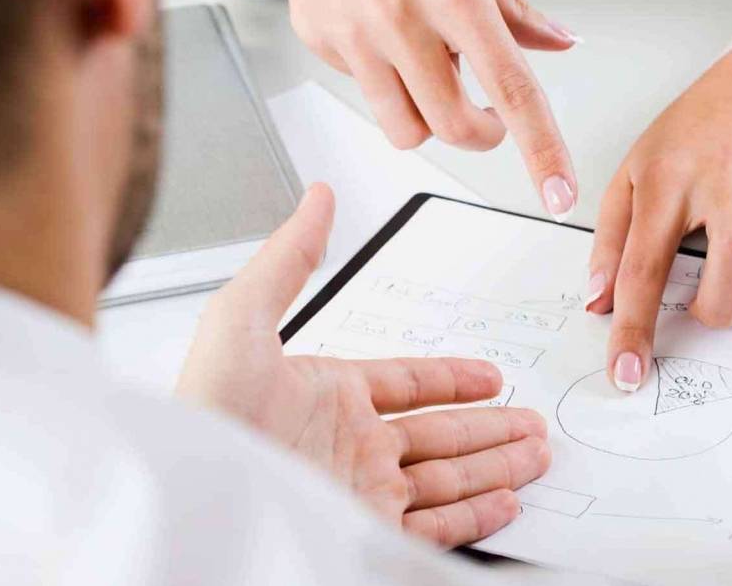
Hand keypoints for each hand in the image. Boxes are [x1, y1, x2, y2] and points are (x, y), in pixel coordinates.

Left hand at [176, 184, 550, 546]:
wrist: (195, 498)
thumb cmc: (206, 410)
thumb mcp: (243, 318)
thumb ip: (290, 259)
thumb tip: (318, 198)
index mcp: (328, 395)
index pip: (409, 385)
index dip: (453, 379)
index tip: (490, 377)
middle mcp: (350, 445)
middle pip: (441, 433)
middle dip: (491, 427)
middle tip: (531, 423)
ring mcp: (362, 491)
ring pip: (449, 477)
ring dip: (496, 466)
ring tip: (536, 456)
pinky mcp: (368, 533)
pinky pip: (436, 525)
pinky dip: (476, 514)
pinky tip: (506, 501)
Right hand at [227, 0, 579, 219]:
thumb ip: (515, 10)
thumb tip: (561, 43)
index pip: (511, 89)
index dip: (541, 149)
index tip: (558, 194)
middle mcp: (401, 18)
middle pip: (454, 127)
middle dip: (480, 134)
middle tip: (485, 114)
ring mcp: (354, 34)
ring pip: (406, 130)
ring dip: (428, 117)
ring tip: (427, 68)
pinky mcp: (320, 41)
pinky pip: (367, 95)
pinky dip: (385, 81)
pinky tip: (383, 38)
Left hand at [587, 40, 731, 390]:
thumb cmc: (685, 140)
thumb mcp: (630, 178)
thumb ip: (611, 244)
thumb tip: (599, 304)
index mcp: (666, 177)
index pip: (645, 266)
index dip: (634, 329)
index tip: (627, 374)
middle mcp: (723, 175)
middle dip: (717, 308)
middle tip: (703, 308)